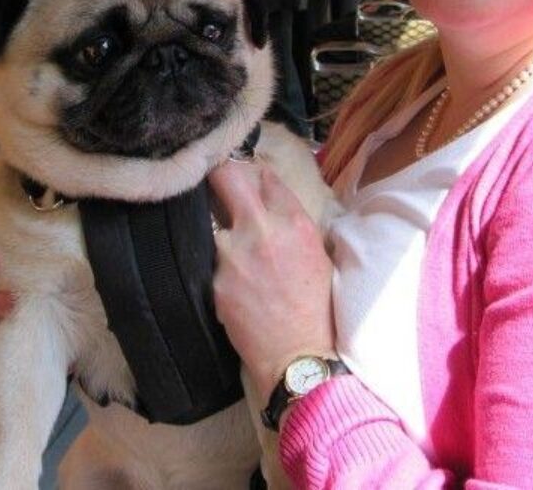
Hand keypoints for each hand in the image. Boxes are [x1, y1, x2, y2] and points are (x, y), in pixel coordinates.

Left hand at [210, 160, 334, 392]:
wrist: (298, 355)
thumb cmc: (316, 307)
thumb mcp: (317, 254)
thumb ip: (292, 222)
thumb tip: (271, 200)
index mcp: (294, 221)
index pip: (264, 176)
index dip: (255, 178)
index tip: (249, 182)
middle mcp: (261, 230)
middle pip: (227, 178)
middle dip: (222, 178)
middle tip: (222, 187)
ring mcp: (233, 254)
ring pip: (216, 227)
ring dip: (227, 239)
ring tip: (244, 264)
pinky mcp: (215, 280)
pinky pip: (215, 264)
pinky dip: (225, 272)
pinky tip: (241, 290)